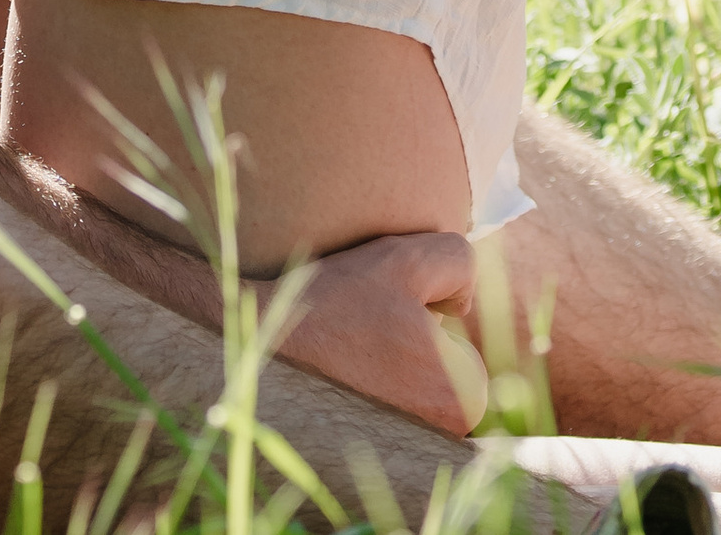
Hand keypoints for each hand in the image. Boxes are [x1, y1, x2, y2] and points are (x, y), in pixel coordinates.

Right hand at [262, 230, 487, 434]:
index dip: (426, 320)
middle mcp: (441, 442)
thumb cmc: (332, 306)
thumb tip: (460, 302)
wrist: (257, 350)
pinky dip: (369, 401)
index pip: (463, 351)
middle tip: (364, 332)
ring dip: (390, 374)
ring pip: (412, 398)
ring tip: (347, 355)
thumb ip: (456, 260)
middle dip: (413, 352)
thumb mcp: (403, 259)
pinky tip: (337, 382)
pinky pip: (387, 421)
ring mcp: (406, 456)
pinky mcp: (373, 461)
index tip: (385, 316)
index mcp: (462, 400)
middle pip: (440, 380)